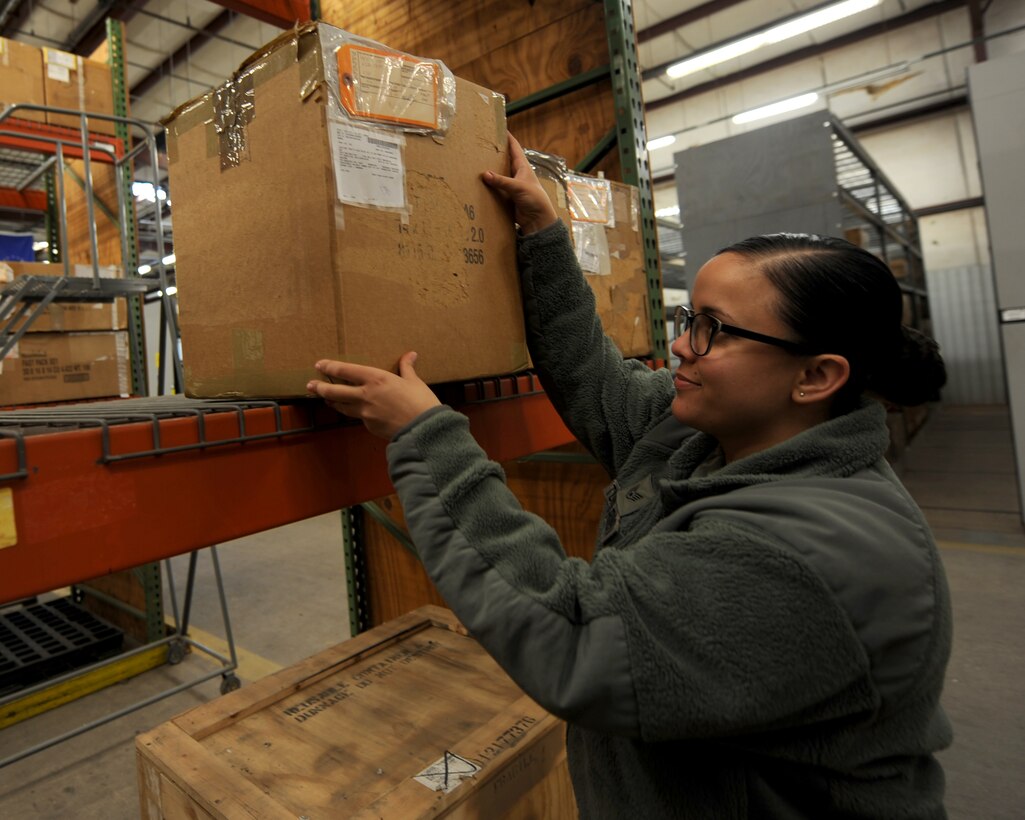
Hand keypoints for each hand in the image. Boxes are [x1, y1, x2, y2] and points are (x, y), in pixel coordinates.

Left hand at [306, 352, 440, 439]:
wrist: (424, 430)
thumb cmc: (421, 402)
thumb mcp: (414, 382)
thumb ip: (407, 368)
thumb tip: (411, 354)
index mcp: (375, 379)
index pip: (345, 371)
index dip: (330, 367)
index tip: (320, 365)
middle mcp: (365, 395)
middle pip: (335, 391)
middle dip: (321, 387)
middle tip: (311, 385)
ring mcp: (364, 413)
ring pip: (342, 406)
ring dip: (332, 402)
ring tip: (326, 399)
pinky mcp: (369, 426)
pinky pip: (359, 418)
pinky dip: (356, 413)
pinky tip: (357, 412)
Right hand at [483, 134, 557, 234]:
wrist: (538, 220)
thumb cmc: (534, 199)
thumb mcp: (518, 187)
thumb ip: (502, 181)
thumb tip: (485, 174)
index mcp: (522, 167)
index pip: (514, 147)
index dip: (507, 137)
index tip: (498, 127)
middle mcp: (516, 174)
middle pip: (504, 160)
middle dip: (494, 153)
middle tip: (481, 145)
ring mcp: (511, 185)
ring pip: (498, 174)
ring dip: (489, 170)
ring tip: (475, 162)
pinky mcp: (507, 196)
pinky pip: (496, 189)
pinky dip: (489, 186)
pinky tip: (478, 184)